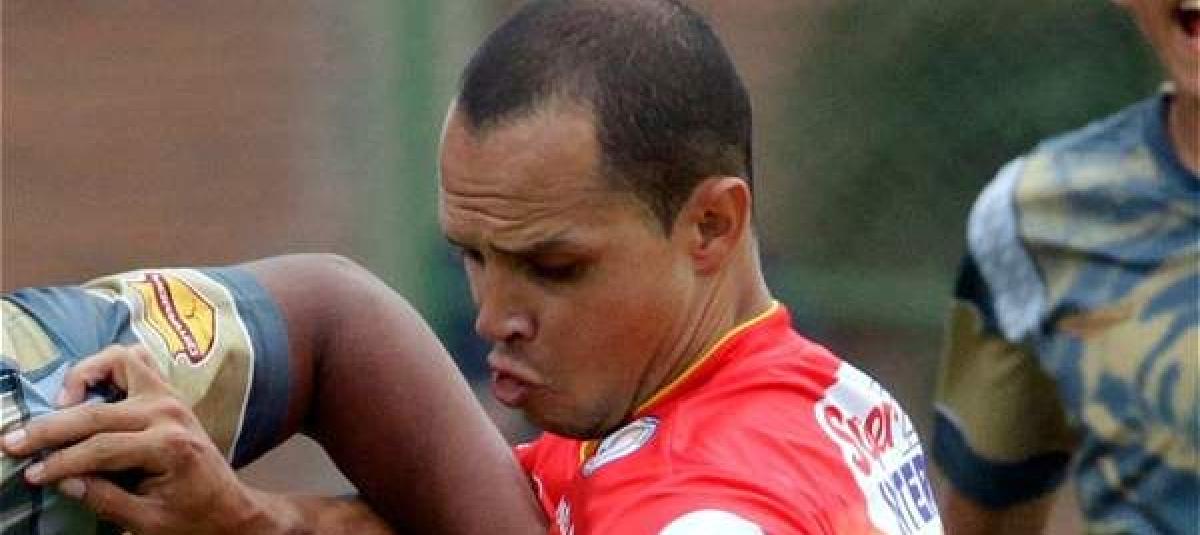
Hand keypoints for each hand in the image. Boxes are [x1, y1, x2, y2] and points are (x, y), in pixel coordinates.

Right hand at [0, 345, 281, 533]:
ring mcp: (170, 396)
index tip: (30, 474)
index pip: (100, 449)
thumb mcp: (146, 521)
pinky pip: (135, 360)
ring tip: (58, 406)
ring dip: (82, 378)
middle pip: (98, 411)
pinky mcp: (167, 392)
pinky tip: (86, 390)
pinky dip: (107, 366)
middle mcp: (169, 413)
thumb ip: (103, 498)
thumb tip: (60, 478)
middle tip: (13, 442)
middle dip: (50, 428)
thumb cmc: (189, 517)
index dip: (60, 462)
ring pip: (118, 362)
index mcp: (168, 446)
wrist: (227, 507)